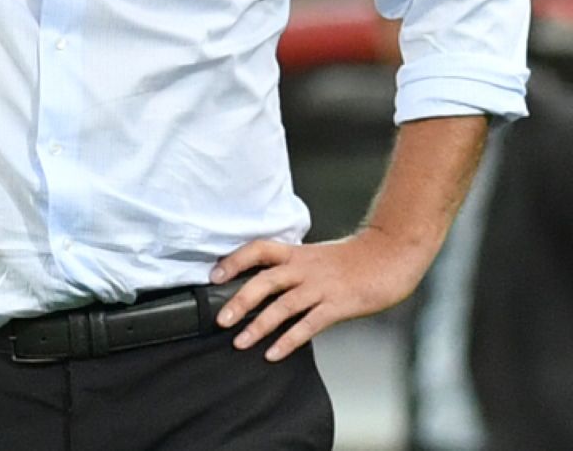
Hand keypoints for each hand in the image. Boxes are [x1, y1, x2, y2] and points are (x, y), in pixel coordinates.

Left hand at [210, 228, 430, 361]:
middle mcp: (304, 268)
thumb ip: (293, 268)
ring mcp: (321, 287)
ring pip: (282, 306)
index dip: (234, 260)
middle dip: (239, 301)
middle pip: (264, 281)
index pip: (258, 249)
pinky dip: (288, 340)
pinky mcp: (338, 305)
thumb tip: (266, 285)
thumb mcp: (317, 257)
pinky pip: (308, 325)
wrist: (391, 255)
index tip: (213, 276)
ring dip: (258, 325)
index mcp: (296, 253)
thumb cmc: (354, 259)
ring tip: (239, 343)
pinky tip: (273, 354)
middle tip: (219, 320)